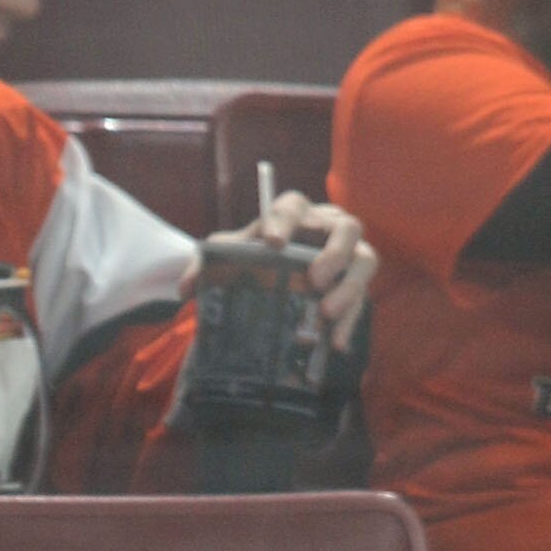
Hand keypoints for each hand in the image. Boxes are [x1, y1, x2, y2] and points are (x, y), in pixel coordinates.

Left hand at [200, 190, 376, 350]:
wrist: (274, 280)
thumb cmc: (254, 260)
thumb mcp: (228, 258)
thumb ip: (205, 265)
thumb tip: (186, 289)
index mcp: (294, 215)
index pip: (292, 207)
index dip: (284, 221)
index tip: (272, 242)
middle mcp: (327, 229)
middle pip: (346, 228)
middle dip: (333, 253)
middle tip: (314, 279)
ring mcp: (348, 256)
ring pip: (364, 260)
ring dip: (349, 286)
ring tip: (326, 312)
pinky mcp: (354, 285)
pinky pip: (363, 299)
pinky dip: (350, 321)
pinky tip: (335, 343)